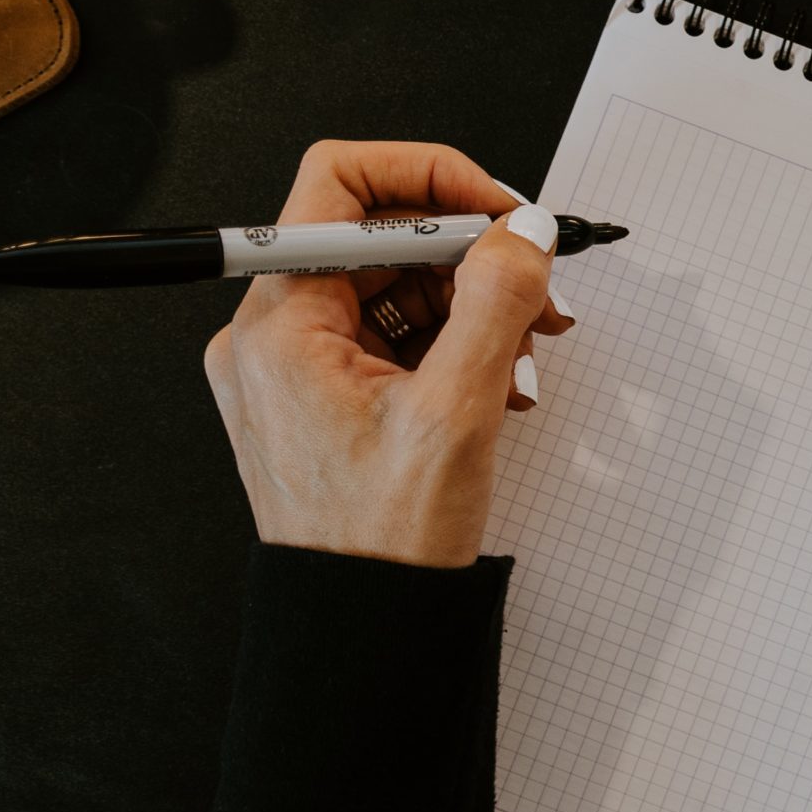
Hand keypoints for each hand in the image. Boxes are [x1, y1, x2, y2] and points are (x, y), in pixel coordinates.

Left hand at [202, 140, 573, 568]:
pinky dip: (451, 346)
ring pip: (392, 288)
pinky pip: (390, 338)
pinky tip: (498, 383)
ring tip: (526, 354)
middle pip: (377, 238)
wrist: (363, 633)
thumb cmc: (384, 546)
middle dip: (470, 256)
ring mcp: (295, 370)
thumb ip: (495, 302)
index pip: (340, 185)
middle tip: (539, 290)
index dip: (431, 178)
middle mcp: (272, 336)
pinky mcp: (322, 400)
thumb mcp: (456, 412)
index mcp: (279, 324)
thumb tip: (524, 230)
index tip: (500, 210)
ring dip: (471, 306)